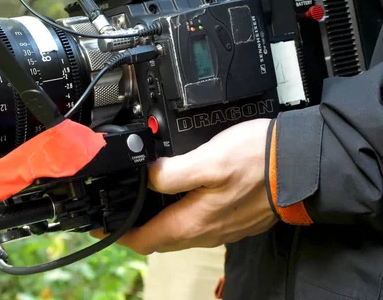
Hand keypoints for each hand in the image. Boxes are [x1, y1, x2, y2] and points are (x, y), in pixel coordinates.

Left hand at [91, 119, 277, 254]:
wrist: (301, 164)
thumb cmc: (258, 160)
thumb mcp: (207, 160)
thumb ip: (170, 173)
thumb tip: (145, 177)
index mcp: (192, 222)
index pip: (143, 240)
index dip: (117, 234)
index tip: (100, 225)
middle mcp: (204, 233)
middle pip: (157, 240)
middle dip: (132, 229)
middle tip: (115, 212)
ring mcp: (219, 228)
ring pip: (175, 234)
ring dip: (153, 223)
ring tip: (138, 203)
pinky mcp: (230, 219)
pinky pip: (194, 225)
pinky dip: (175, 217)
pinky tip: (174, 198)